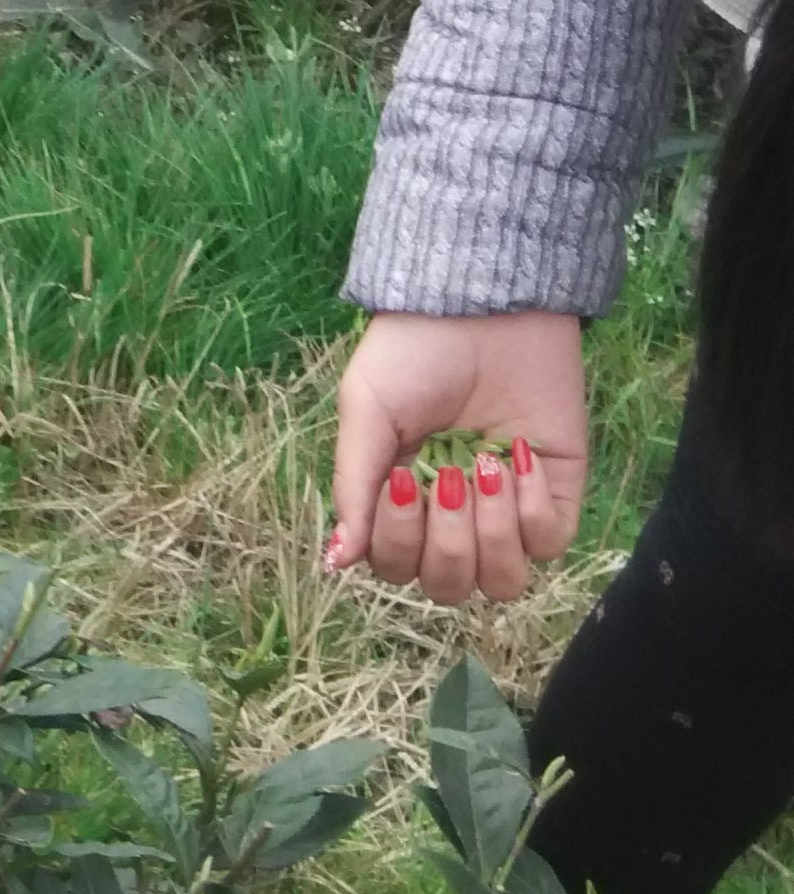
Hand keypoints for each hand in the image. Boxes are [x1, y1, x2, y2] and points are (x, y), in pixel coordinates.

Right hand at [327, 308, 588, 606]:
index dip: (399, 541)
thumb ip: (353, 487)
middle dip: (448, 536)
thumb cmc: (413, 355)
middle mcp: (453, 519)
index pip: (395, 569)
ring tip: (486, 465)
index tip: (404, 476)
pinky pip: (548, 544)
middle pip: (449, 585)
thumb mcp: (366, 411)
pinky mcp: (556, 496)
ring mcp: (507, 512)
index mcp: (399, 503)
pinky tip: (518, 454)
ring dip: (492, 530)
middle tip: (449, 469)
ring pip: (503, 580)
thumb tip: (335, 561)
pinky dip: (532, 507)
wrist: (481, 308)